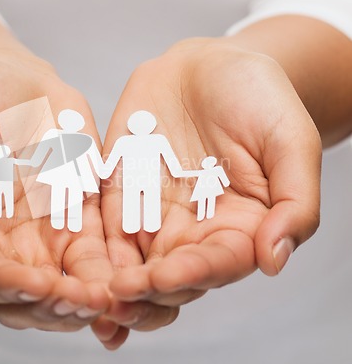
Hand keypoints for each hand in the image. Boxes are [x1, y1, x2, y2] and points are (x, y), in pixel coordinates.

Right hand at [0, 54, 112, 331]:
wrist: (5, 81)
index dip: (8, 285)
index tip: (37, 284)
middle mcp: (6, 246)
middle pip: (29, 297)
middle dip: (55, 305)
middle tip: (82, 301)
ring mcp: (47, 234)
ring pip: (69, 283)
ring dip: (88, 297)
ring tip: (109, 297)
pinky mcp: (82, 215)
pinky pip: (100, 249)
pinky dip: (113, 268)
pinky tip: (131, 277)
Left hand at [100, 39, 320, 330]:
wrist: (209, 67)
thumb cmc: (258, 99)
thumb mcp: (290, 142)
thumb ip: (294, 201)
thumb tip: (273, 260)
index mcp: (240, 228)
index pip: (216, 265)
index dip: (190, 275)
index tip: (162, 277)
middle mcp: (195, 231)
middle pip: (169, 278)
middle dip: (143, 293)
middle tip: (116, 296)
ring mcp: (154, 216)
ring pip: (132, 265)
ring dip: (109, 285)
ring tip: (86, 296)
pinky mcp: (121, 196)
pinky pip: (103, 227)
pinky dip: (89, 251)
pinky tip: (69, 266)